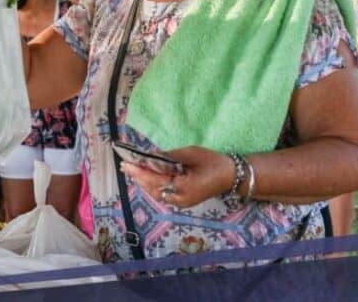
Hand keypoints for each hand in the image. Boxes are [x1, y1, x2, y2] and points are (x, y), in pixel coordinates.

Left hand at [120, 146, 235, 208]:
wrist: (232, 176)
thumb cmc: (212, 162)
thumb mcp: (190, 154)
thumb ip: (169, 157)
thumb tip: (150, 156)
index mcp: (182, 187)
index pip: (155, 179)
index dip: (139, 171)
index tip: (126, 164)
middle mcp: (179, 199)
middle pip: (153, 189)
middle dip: (138, 177)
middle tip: (125, 166)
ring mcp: (181, 203)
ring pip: (156, 193)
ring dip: (144, 182)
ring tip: (132, 171)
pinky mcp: (183, 202)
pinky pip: (163, 195)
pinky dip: (153, 186)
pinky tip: (147, 178)